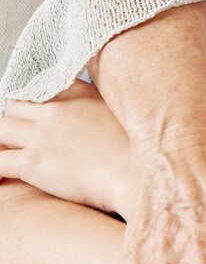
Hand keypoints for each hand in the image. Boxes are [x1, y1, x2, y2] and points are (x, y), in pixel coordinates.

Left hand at [0, 79, 135, 215]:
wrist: (132, 175)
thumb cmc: (133, 149)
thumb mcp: (121, 112)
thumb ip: (98, 104)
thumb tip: (89, 110)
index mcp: (78, 93)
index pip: (41, 88)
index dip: (37, 104)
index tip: (37, 117)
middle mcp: (56, 110)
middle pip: (14, 105)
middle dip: (13, 120)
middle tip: (19, 135)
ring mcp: (41, 135)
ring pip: (0, 127)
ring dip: (2, 139)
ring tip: (10, 151)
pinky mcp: (32, 162)